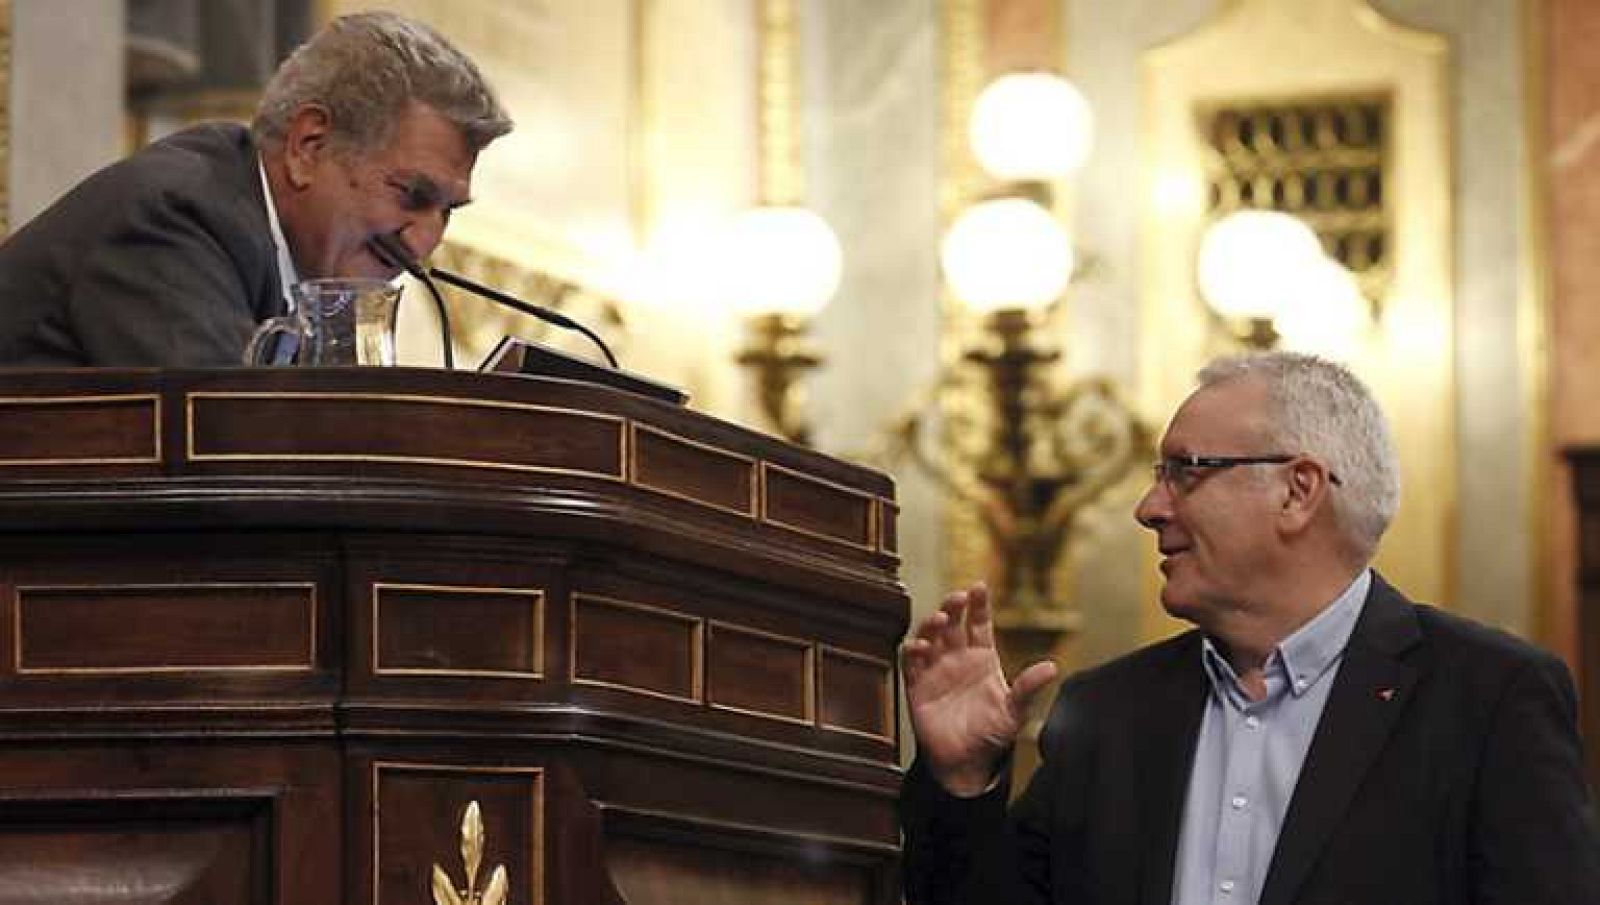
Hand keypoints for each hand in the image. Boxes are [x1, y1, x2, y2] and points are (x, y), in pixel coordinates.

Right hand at [901, 582, 1058, 796]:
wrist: (966, 763)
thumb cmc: (992, 734)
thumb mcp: (1015, 711)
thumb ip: (1029, 688)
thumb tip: (1052, 667)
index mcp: (982, 658)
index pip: (979, 623)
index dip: (979, 605)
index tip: (979, 587)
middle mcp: (957, 658)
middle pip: (953, 623)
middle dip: (954, 607)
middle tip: (958, 597)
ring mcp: (936, 670)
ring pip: (930, 637)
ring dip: (932, 625)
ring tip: (940, 619)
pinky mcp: (917, 687)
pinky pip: (911, 664)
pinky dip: (913, 652)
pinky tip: (919, 647)